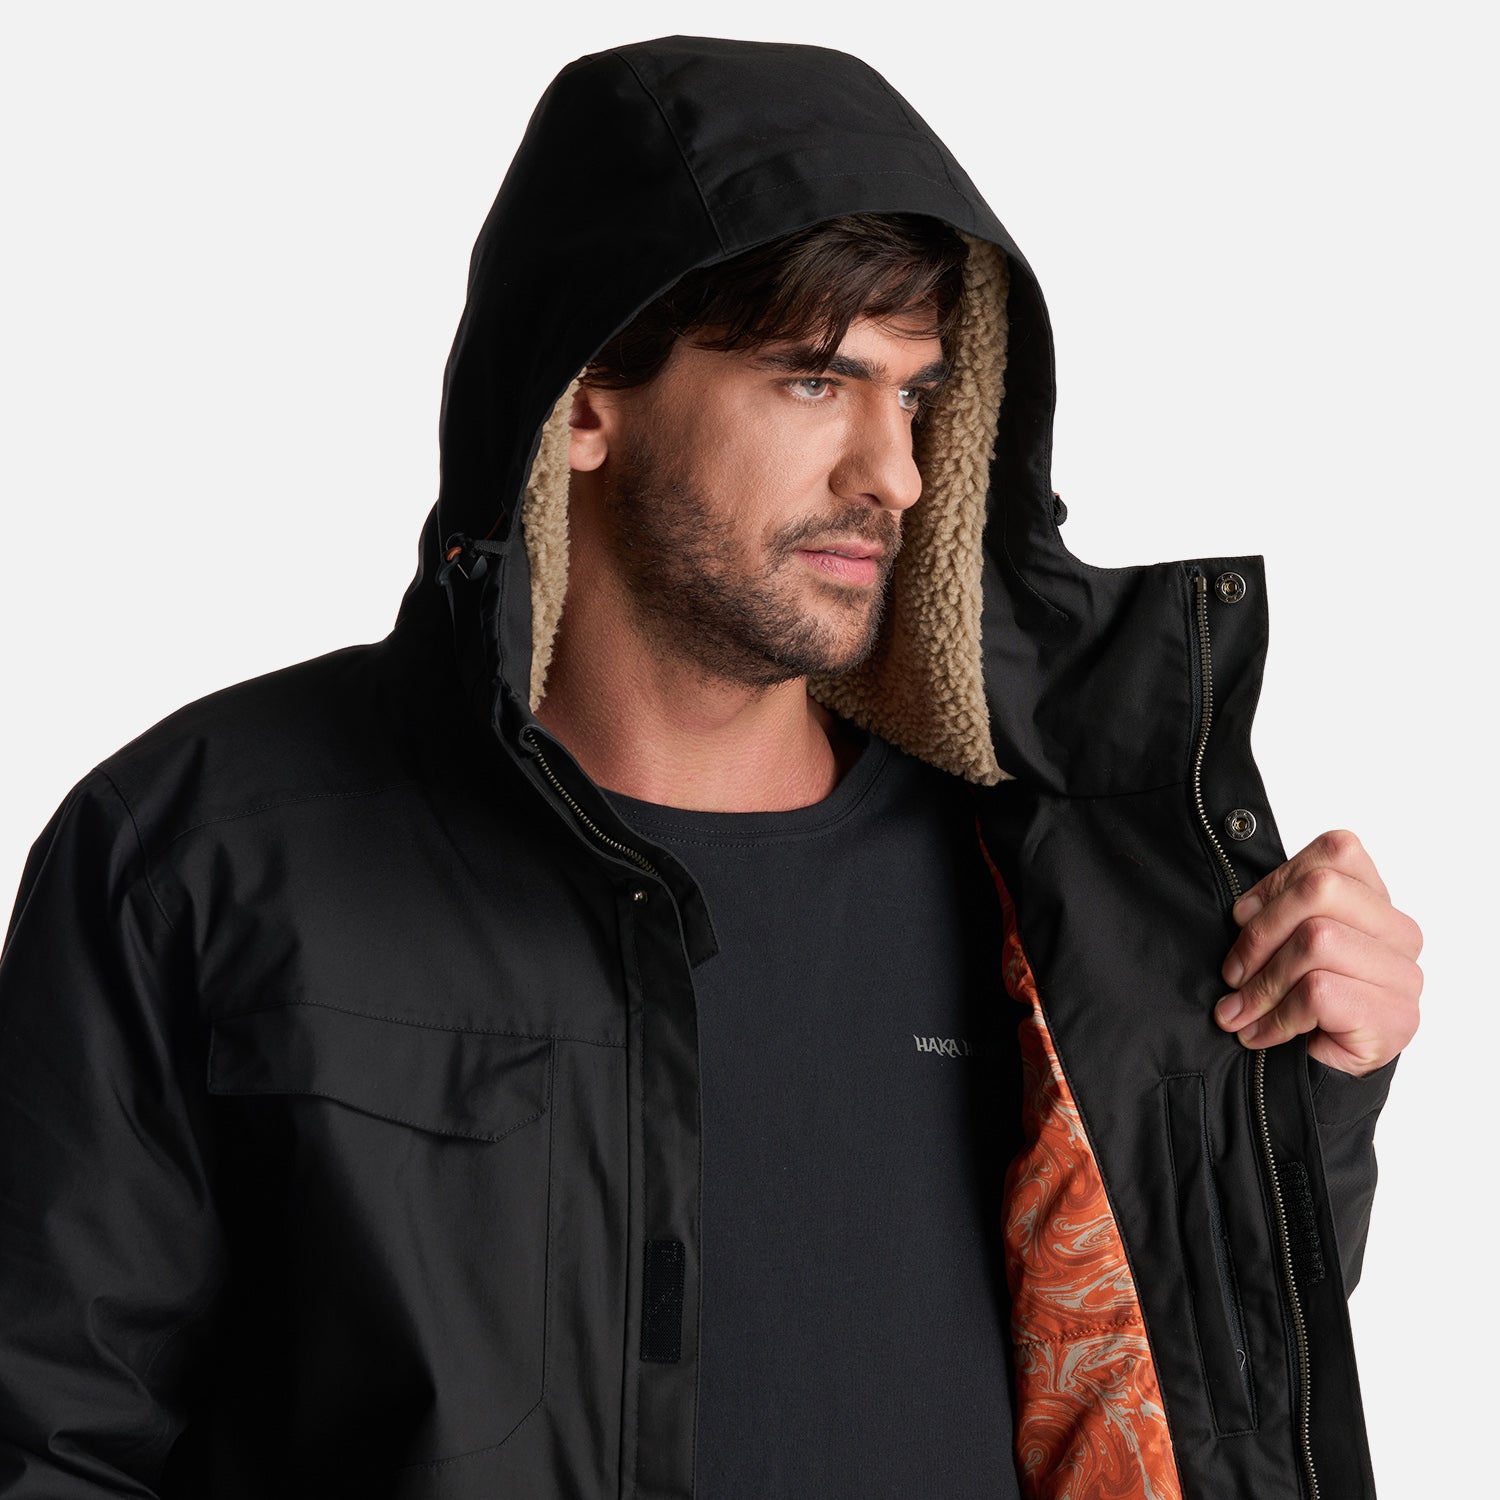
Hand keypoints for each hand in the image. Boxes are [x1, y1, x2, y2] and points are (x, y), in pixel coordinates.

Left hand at [1214, 829, 1422, 1076]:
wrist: (1322, 1078)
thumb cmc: (1297, 1004)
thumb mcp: (1281, 944)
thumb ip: (1275, 911)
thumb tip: (1242, 912)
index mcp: (1377, 902)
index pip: (1336, 852)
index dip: (1276, 881)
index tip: (1241, 919)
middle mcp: (1400, 933)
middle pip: (1321, 889)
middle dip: (1260, 933)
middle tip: (1233, 974)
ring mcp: (1403, 975)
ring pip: (1317, 940)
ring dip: (1263, 983)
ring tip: (1240, 1013)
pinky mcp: (1395, 1016)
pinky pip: (1318, 992)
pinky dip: (1277, 1017)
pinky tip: (1262, 1035)